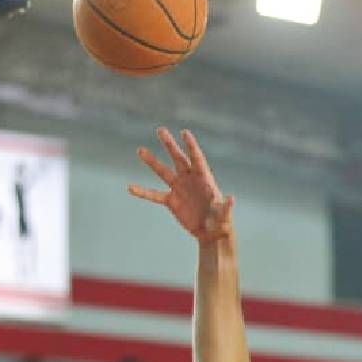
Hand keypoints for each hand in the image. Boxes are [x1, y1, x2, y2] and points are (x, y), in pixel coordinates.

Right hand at [128, 127, 233, 243]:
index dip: (191, 146)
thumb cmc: (221, 221)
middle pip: (178, 158)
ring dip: (151, 161)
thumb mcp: (224, 214)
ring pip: (163, 172)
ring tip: (140, 150)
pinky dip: (143, 192)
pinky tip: (130, 188)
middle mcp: (190, 179)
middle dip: (169, 145)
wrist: (210, 232)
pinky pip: (154, 195)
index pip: (196, 158)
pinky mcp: (171, 201)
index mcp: (204, 179)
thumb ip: (226, 207)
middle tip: (160, 130)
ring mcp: (179, 188)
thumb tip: (231, 199)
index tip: (184, 132)